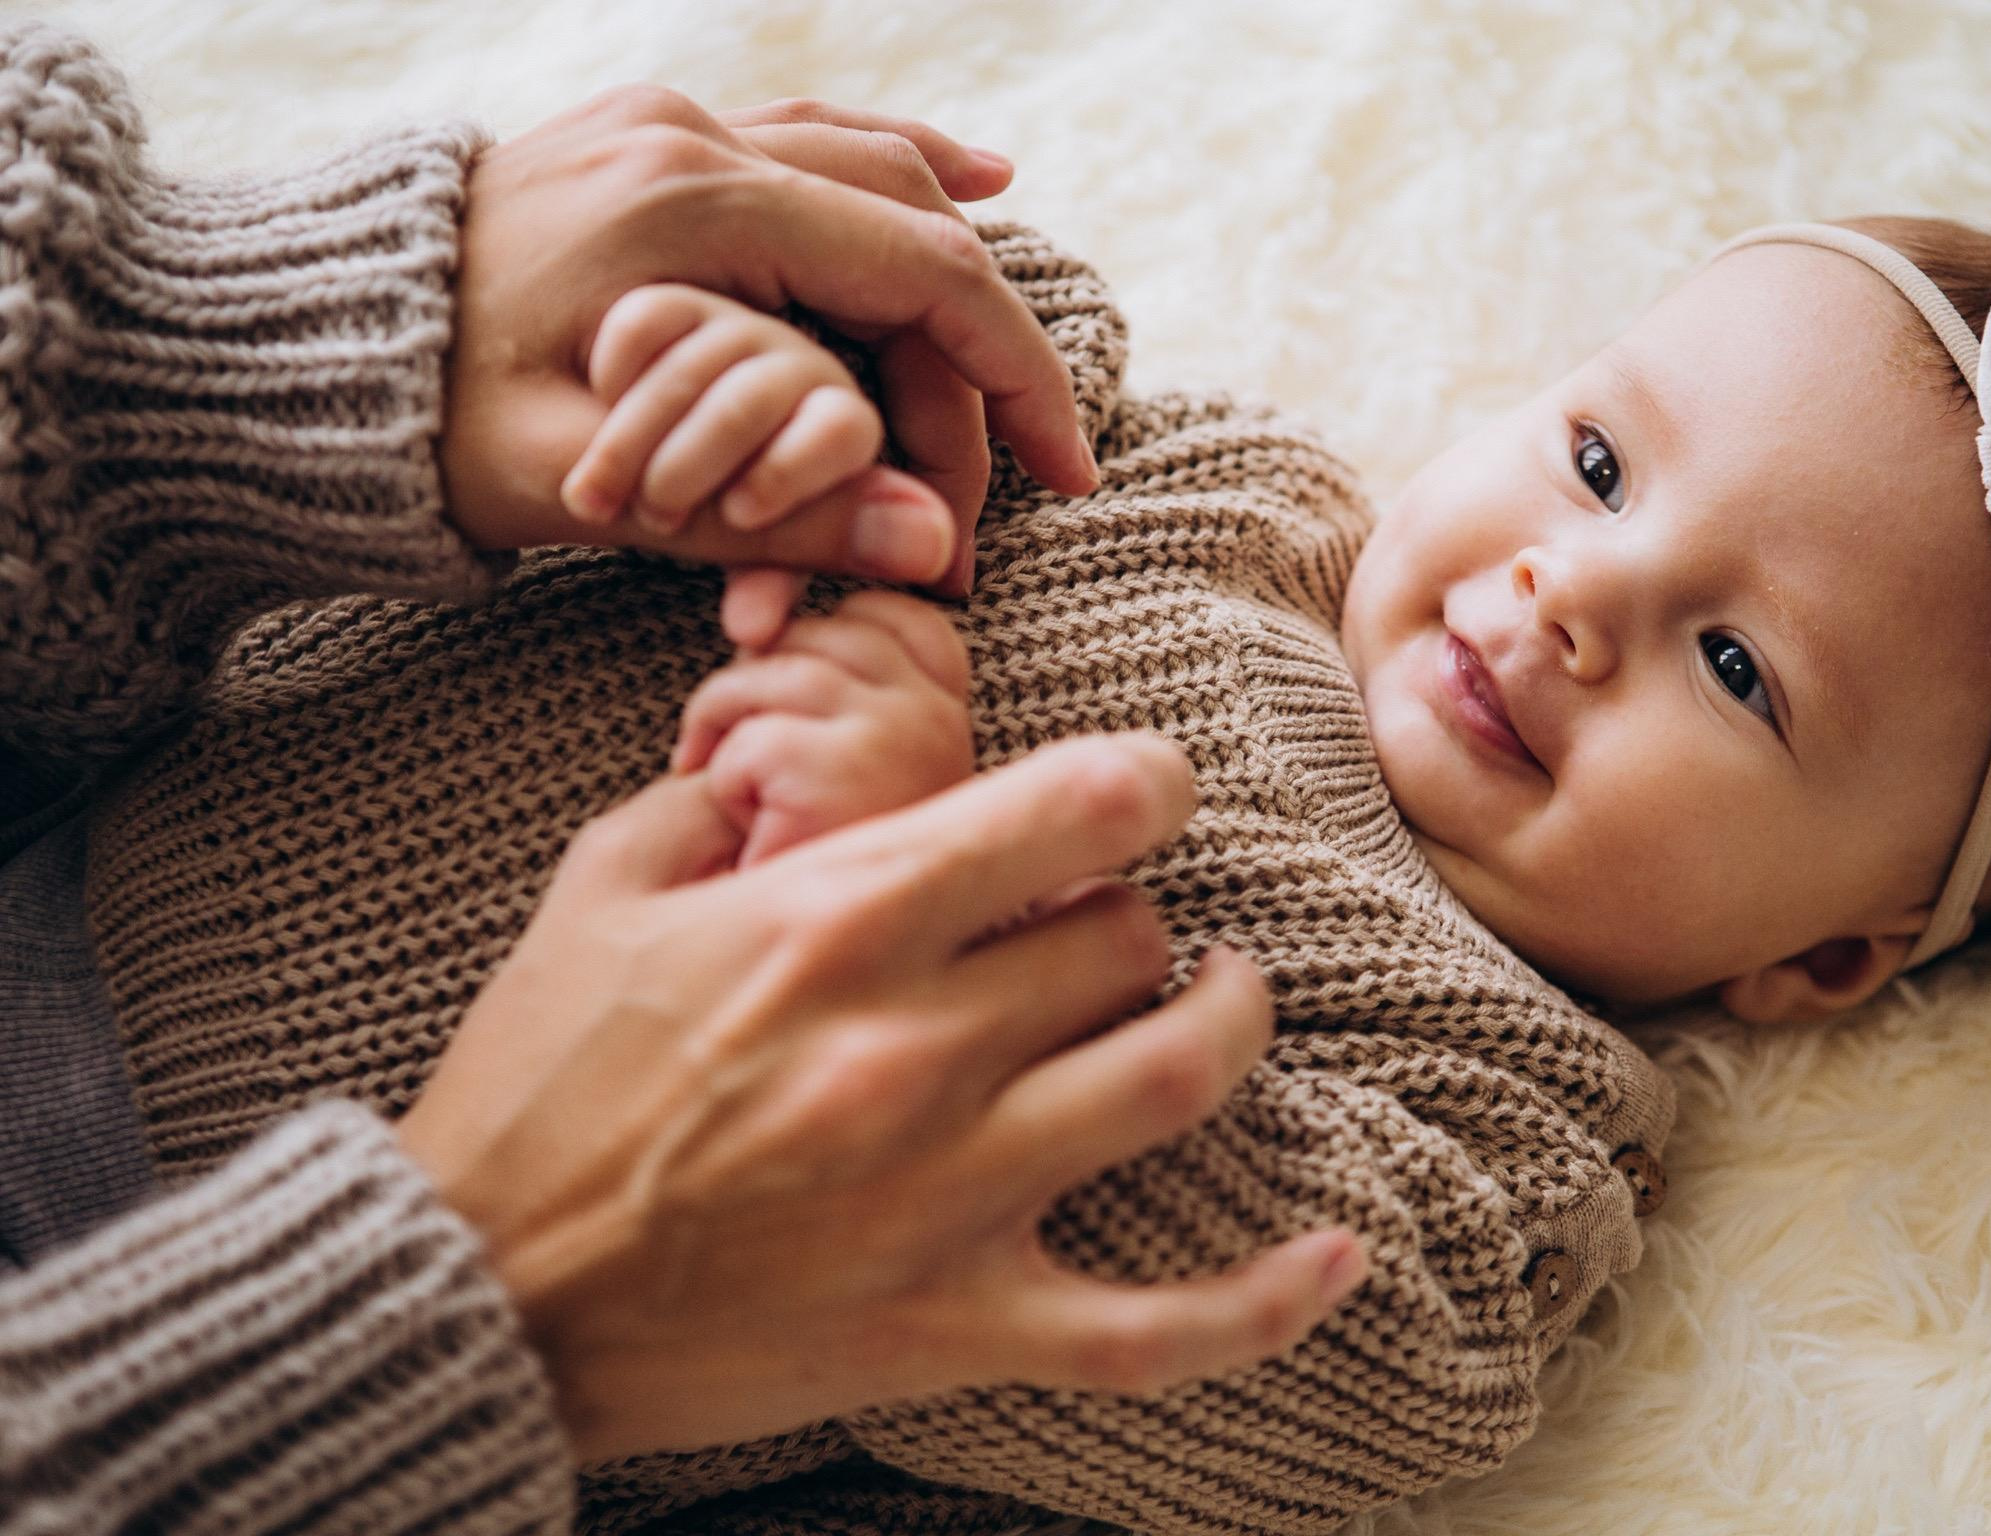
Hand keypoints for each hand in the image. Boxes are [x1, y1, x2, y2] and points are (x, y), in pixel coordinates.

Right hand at [397, 733, 1366, 1462]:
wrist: (481, 1292)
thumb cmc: (534, 1083)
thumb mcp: (599, 890)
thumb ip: (717, 797)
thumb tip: (798, 747)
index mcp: (836, 919)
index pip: (1076, 806)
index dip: (1148, 780)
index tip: (1152, 786)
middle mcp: (914, 1045)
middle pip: (1124, 937)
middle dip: (1128, 914)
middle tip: (1099, 923)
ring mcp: (946, 1194)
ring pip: (1176, 1076)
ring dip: (1226, 1019)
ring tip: (1220, 994)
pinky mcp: (953, 1324)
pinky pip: (1158, 1330)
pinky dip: (1269, 1299)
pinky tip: (1341, 1250)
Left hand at [442, 90, 1099, 593]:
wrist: (284, 347)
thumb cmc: (423, 427)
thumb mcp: (599, 493)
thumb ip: (775, 515)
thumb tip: (935, 547)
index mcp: (695, 212)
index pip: (926, 275)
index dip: (1017, 378)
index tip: (1067, 468)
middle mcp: (695, 141)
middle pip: (910, 223)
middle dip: (978, 353)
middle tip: (1007, 471)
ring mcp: (668, 125)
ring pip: (870, 160)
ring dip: (958, 244)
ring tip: (1024, 331)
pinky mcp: (646, 142)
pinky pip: (807, 137)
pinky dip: (890, 167)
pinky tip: (960, 173)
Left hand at [672, 589, 974, 866]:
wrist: (779, 1001)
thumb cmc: (784, 888)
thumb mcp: (816, 753)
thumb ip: (812, 667)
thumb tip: (752, 612)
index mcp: (952, 722)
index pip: (896, 617)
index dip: (826, 637)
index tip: (786, 711)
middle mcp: (950, 729)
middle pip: (828, 630)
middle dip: (759, 689)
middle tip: (750, 775)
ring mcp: (911, 749)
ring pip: (776, 670)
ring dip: (727, 736)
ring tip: (748, 809)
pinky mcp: (853, 782)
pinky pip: (750, 738)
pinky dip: (723, 785)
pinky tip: (756, 840)